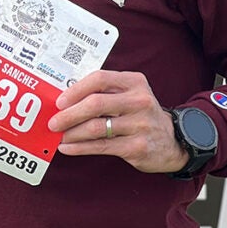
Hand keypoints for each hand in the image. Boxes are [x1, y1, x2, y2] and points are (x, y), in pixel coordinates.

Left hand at [47, 70, 187, 173]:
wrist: (173, 141)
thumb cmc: (140, 114)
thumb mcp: (129, 94)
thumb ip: (104, 92)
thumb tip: (64, 100)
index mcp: (134, 82)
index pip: (99, 79)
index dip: (75, 90)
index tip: (59, 101)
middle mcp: (139, 101)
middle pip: (96, 104)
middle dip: (69, 114)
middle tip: (53, 122)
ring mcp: (140, 124)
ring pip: (96, 127)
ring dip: (72, 133)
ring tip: (59, 136)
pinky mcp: (137, 147)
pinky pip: (101, 146)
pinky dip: (80, 148)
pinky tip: (67, 148)